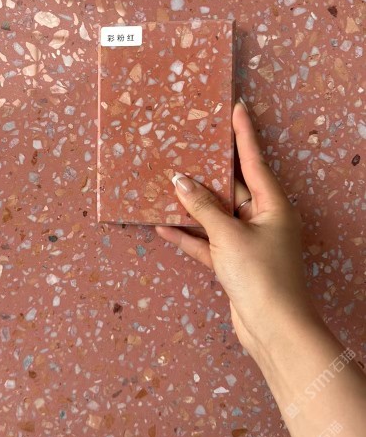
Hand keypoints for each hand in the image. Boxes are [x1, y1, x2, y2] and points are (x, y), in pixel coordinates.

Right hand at [155, 99, 320, 358]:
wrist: (273, 329)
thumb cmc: (261, 275)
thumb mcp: (229, 235)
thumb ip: (203, 208)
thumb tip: (180, 181)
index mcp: (272, 205)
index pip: (254, 160)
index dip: (244, 133)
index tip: (236, 107)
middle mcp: (262, 219)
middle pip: (231, 187)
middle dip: (207, 171)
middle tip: (187, 145)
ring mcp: (247, 242)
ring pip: (215, 215)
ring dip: (192, 205)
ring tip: (165, 183)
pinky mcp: (233, 263)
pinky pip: (207, 242)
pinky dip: (188, 235)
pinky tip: (163, 226)